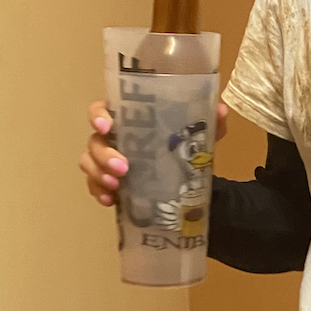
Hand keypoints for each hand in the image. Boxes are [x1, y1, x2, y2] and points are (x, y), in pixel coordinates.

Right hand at [79, 99, 227, 207]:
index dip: (98, 115)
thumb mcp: (199, 135)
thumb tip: (222, 111)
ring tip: (116, 187)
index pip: (103, 109)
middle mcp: (114, 137)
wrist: (186, 178)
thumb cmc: (183, 146)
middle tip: (123, 168)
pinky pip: (94, 185)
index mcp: (129, 119)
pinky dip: (99, 192)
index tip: (107, 127)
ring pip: (89, 163)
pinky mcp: (107, 181)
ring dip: (98, 174)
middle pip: (95, 140)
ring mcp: (106, 160)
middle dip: (104, 154)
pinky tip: (110, 201)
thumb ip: (210, 123)